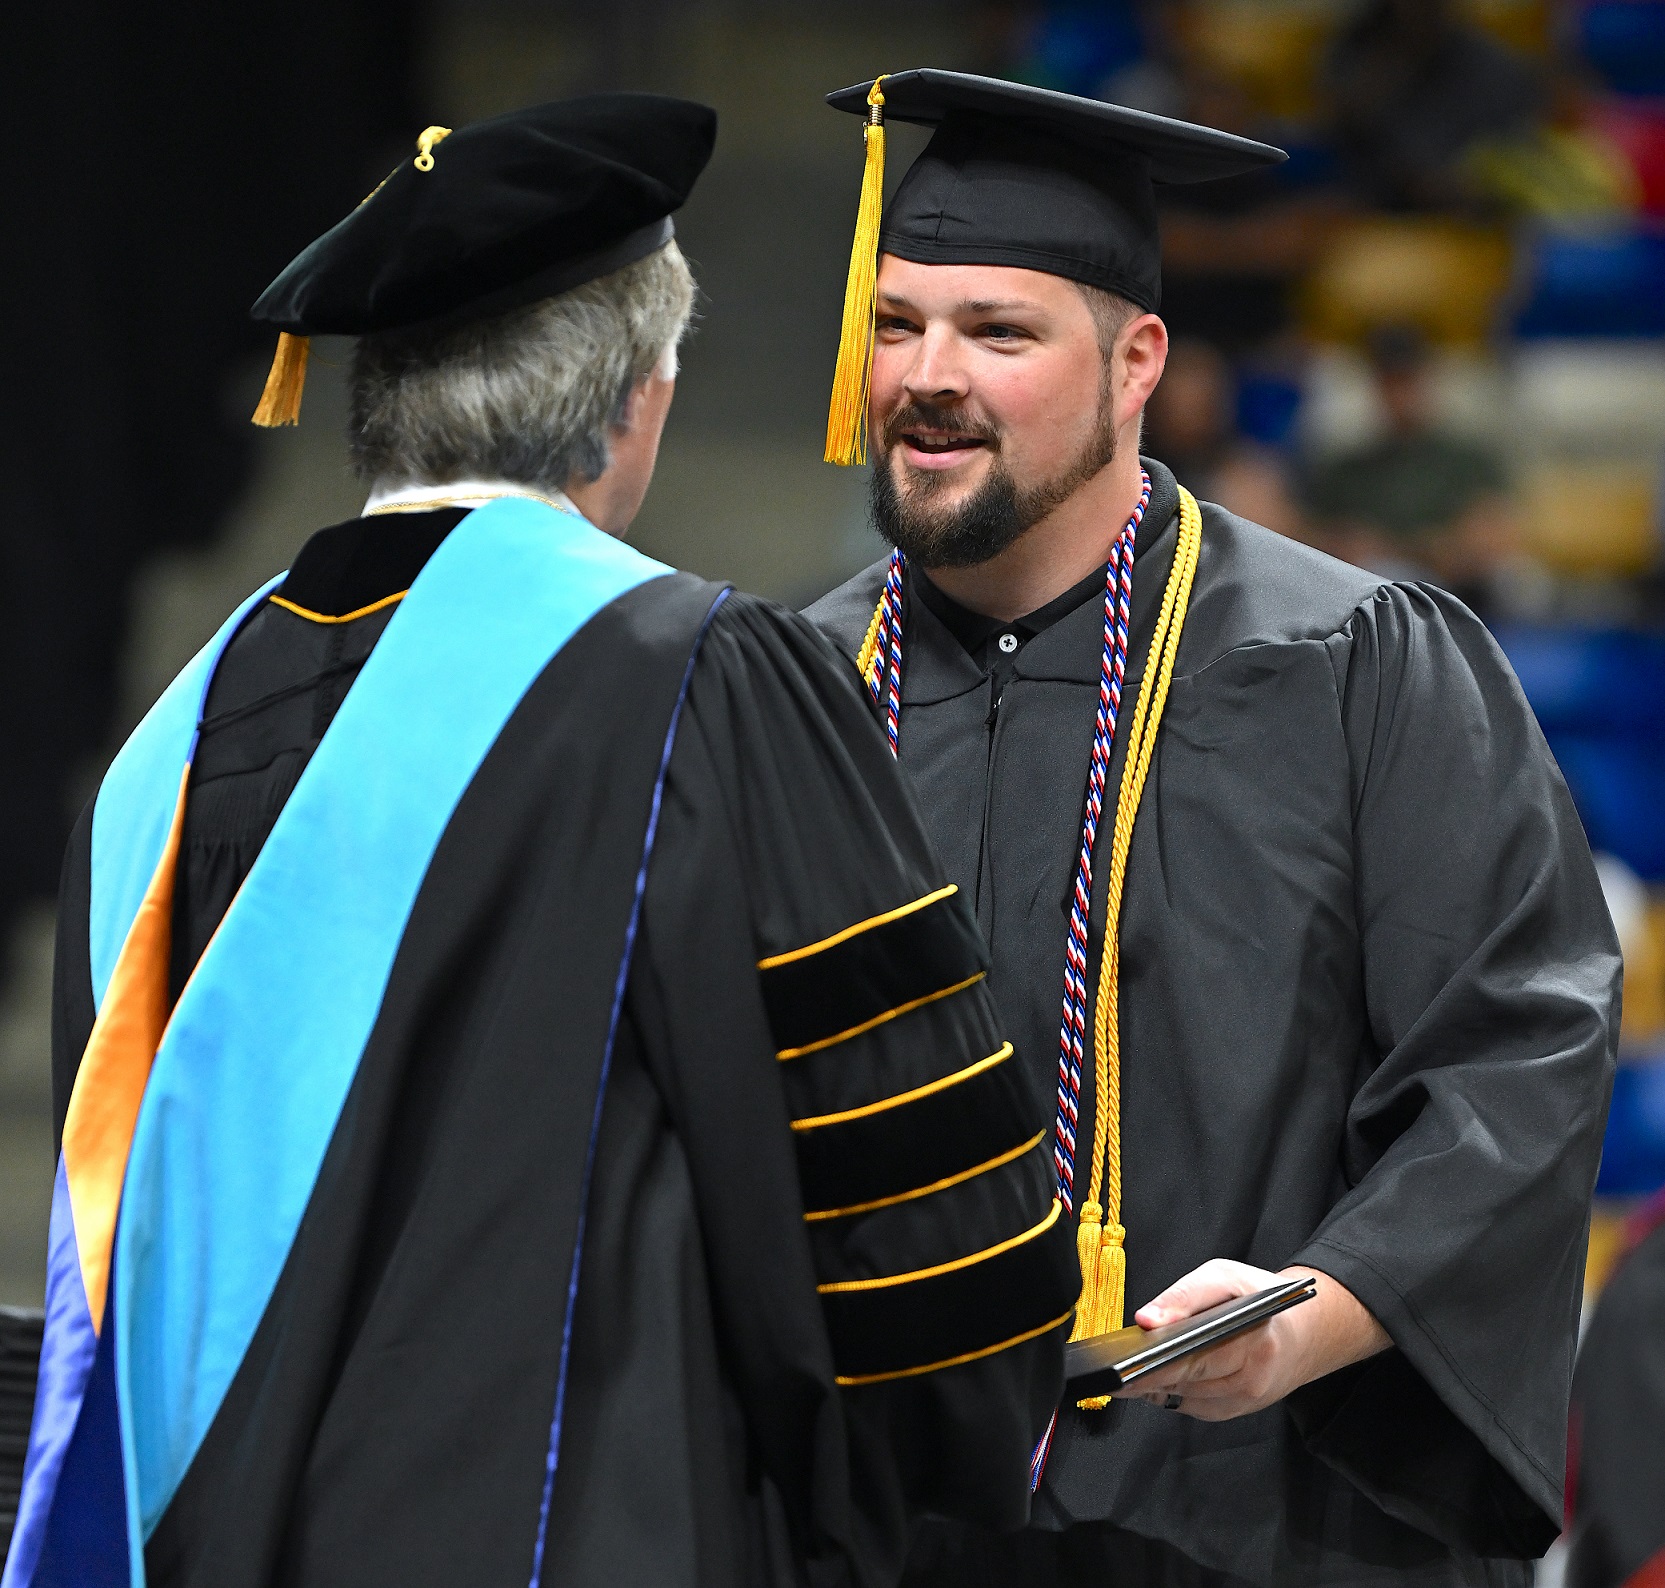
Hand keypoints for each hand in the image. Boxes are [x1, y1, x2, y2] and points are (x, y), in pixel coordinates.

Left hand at [1111, 1259, 1390, 1421]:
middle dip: (1144, 1377)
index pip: (1192, 1359)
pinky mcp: (1237, 1411)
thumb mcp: (1223, 1277)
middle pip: (1185, 1382)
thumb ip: (1183, 1297)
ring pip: (1185, 1398)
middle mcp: (1253, 1378)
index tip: (1120, 1368)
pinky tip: (1153, 1379)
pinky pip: (1193, 1406)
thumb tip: (1145, 1321)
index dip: (1152, 1366)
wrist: (1304, 1332)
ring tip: (1125, 1372)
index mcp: (1254, 1340)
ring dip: (1155, 1386)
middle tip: (1111, 1372)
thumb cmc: (1260, 1296)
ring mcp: (1246, 1401)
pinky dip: (1172, 1391)